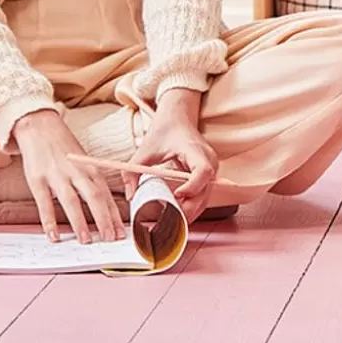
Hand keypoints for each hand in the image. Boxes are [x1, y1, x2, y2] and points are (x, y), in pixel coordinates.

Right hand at [13, 109, 122, 243]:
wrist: (40, 127)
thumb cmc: (64, 149)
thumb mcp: (83, 162)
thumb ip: (93, 182)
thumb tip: (106, 208)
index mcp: (90, 169)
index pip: (106, 195)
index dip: (115, 215)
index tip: (122, 233)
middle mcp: (76, 172)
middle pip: (94, 197)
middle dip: (103, 219)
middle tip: (110, 239)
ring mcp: (56, 175)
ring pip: (71, 200)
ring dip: (80, 222)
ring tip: (86, 241)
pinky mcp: (37, 179)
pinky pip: (44, 202)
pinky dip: (49, 220)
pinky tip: (53, 235)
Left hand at [127, 89, 219, 222]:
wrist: (178, 119)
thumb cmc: (164, 131)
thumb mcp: (145, 149)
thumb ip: (134, 171)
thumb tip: (130, 196)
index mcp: (195, 150)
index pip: (203, 171)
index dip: (193, 186)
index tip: (177, 195)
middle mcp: (209, 160)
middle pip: (206, 190)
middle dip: (190, 208)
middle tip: (170, 220)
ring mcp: (211, 169)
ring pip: (206, 197)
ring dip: (191, 212)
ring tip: (173, 223)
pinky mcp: (207, 176)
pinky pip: (203, 196)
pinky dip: (192, 207)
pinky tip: (179, 216)